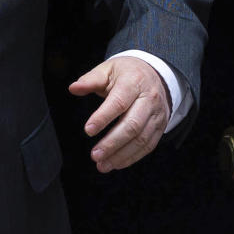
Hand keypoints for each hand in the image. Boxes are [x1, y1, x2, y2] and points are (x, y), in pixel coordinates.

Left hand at [68, 56, 170, 172]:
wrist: (155, 74)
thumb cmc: (127, 73)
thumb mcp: (108, 69)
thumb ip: (90, 80)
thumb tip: (73, 88)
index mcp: (134, 82)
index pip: (119, 102)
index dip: (103, 117)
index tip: (88, 130)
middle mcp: (149, 99)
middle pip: (132, 125)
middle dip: (112, 143)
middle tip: (94, 154)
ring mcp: (157, 115)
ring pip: (141, 139)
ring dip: (121, 155)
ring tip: (102, 165)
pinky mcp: (160, 127)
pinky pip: (148, 146)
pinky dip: (132, 157)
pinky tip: (116, 163)